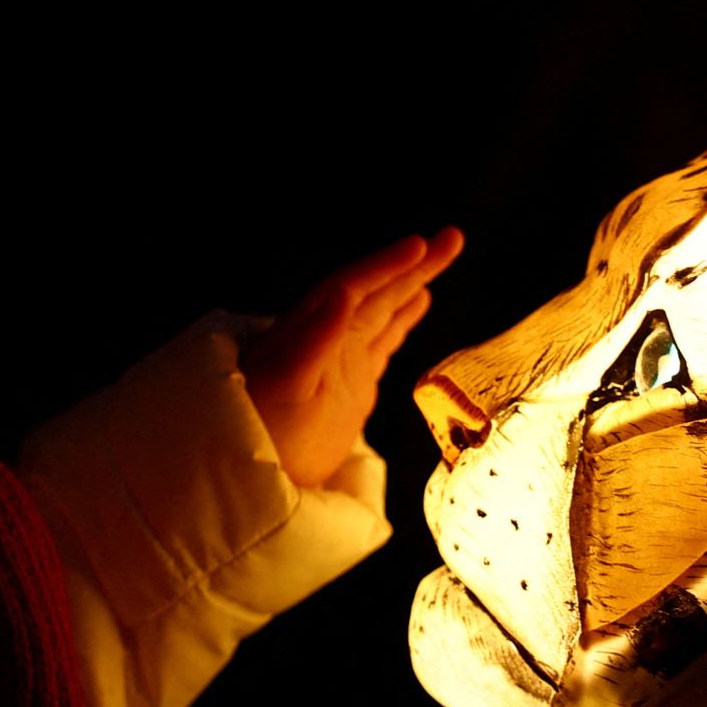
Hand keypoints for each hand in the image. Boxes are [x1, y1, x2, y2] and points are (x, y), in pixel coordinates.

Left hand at [241, 226, 463, 487]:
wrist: (254, 468)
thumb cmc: (264, 425)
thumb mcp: (289, 381)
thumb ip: (317, 336)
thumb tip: (344, 292)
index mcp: (311, 330)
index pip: (354, 286)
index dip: (387, 265)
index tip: (420, 245)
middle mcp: (328, 337)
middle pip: (377, 290)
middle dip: (414, 265)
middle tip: (452, 238)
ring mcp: (341, 360)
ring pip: (384, 311)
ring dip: (411, 285)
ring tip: (439, 258)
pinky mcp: (352, 385)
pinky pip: (383, 342)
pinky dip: (402, 321)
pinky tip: (417, 305)